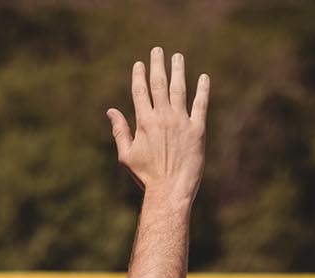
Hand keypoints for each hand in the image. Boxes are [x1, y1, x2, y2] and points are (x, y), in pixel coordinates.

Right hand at [107, 48, 209, 202]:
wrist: (169, 191)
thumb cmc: (146, 176)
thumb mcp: (126, 155)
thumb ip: (120, 131)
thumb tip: (111, 111)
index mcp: (144, 121)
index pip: (140, 90)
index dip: (139, 74)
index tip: (140, 63)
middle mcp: (162, 117)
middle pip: (159, 83)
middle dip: (158, 64)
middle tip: (158, 50)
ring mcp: (181, 122)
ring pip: (179, 89)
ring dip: (178, 70)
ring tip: (177, 57)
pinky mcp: (197, 130)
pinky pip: (201, 105)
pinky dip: (202, 90)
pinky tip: (203, 78)